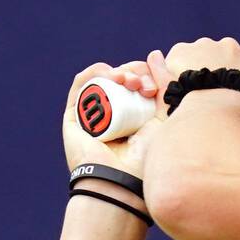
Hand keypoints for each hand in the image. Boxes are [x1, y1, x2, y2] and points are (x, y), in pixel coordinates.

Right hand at [62, 59, 164, 175]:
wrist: (123, 184)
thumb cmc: (148, 162)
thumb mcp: (164, 120)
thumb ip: (165, 88)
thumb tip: (155, 54)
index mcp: (138, 118)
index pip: (141, 84)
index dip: (148, 77)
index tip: (155, 89)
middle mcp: (116, 116)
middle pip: (123, 80)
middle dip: (135, 74)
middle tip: (144, 87)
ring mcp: (94, 116)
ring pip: (104, 81)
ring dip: (118, 73)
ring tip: (128, 81)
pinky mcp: (75, 116)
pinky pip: (81, 86)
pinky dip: (94, 73)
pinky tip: (108, 73)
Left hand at [145, 38, 239, 147]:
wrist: (217, 115)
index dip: (238, 85)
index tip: (232, 99)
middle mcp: (232, 46)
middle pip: (222, 57)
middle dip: (216, 74)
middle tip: (211, 100)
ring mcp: (206, 45)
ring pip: (198, 56)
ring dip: (195, 72)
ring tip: (191, 98)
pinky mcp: (182, 50)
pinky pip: (175, 60)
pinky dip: (173, 72)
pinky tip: (176, 91)